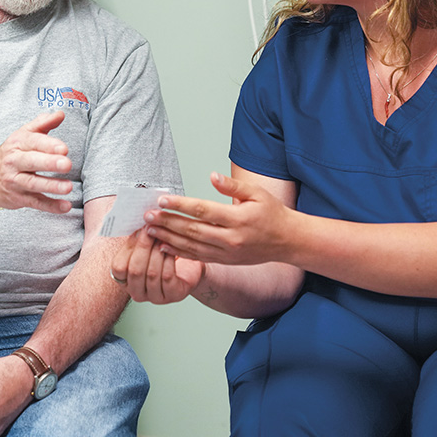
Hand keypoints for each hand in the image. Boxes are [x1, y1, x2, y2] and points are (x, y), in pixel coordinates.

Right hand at [0, 111, 73, 212]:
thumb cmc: (10, 155)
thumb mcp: (22, 136)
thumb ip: (42, 124)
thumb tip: (60, 113)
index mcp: (16, 144)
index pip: (32, 142)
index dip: (48, 145)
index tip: (64, 148)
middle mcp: (14, 162)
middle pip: (32, 162)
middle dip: (49, 163)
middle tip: (67, 164)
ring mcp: (15, 182)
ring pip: (33, 184)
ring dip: (51, 186)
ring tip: (68, 187)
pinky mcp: (19, 198)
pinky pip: (36, 202)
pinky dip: (50, 206)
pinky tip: (65, 206)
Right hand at [111, 228, 204, 303]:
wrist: (190, 268)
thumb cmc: (166, 257)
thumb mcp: (148, 248)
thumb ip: (138, 239)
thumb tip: (137, 223)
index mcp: (126, 281)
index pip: (118, 268)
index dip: (128, 248)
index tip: (138, 230)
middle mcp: (137, 293)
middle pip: (135, 270)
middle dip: (143, 246)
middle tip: (151, 229)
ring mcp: (155, 297)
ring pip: (151, 273)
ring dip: (157, 251)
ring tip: (162, 236)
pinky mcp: (172, 296)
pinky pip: (167, 277)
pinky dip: (168, 260)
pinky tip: (171, 249)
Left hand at [144, 172, 296, 265]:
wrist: (288, 241)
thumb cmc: (273, 213)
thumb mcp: (257, 193)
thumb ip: (232, 186)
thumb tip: (211, 176)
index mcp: (238, 219)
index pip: (203, 210)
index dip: (180, 205)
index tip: (162, 200)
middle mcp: (231, 238)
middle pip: (193, 230)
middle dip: (167, 222)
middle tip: (147, 216)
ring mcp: (227, 253)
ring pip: (192, 246)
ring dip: (168, 238)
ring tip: (149, 231)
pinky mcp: (225, 261)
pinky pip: (198, 257)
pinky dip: (179, 253)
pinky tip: (164, 247)